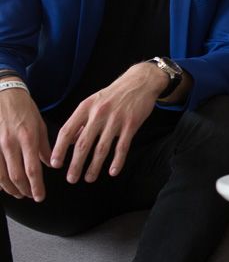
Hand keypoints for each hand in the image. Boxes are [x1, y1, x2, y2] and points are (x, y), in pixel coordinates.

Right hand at [0, 87, 50, 200]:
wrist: (4, 94)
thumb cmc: (23, 108)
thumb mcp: (40, 124)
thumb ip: (44, 146)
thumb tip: (48, 163)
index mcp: (27, 138)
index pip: (32, 170)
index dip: (36, 186)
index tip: (40, 196)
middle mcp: (10, 144)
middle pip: (16, 176)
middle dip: (24, 190)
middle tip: (30, 196)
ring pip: (1, 176)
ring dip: (10, 188)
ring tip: (18, 193)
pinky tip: (3, 185)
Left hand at [51, 62, 163, 182]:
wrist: (140, 82)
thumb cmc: (114, 94)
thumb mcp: (93, 102)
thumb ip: (81, 121)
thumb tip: (70, 141)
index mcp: (85, 107)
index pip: (67, 131)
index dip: (60, 149)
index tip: (55, 163)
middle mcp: (99, 113)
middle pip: (83, 144)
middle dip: (76, 164)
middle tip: (71, 179)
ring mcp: (116, 119)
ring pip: (102, 148)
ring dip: (94, 166)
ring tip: (88, 179)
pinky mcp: (131, 124)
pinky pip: (122, 146)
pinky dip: (117, 161)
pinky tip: (113, 171)